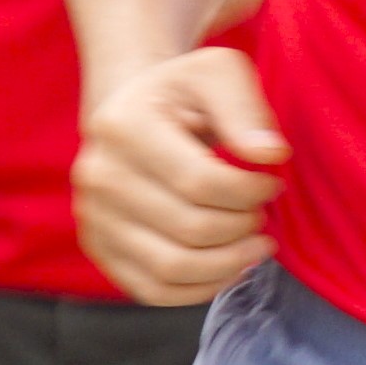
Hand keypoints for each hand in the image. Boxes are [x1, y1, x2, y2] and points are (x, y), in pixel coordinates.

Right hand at [78, 47, 285, 302]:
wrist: (131, 115)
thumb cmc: (182, 94)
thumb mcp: (216, 73)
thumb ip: (244, 108)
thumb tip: (270, 154)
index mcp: (124, 126)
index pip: (200, 181)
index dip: (250, 192)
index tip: (272, 183)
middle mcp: (98, 176)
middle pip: (189, 228)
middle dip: (242, 228)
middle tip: (263, 215)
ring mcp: (93, 218)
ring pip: (171, 268)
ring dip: (228, 265)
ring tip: (255, 246)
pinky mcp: (99, 250)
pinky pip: (152, 291)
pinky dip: (199, 289)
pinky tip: (228, 267)